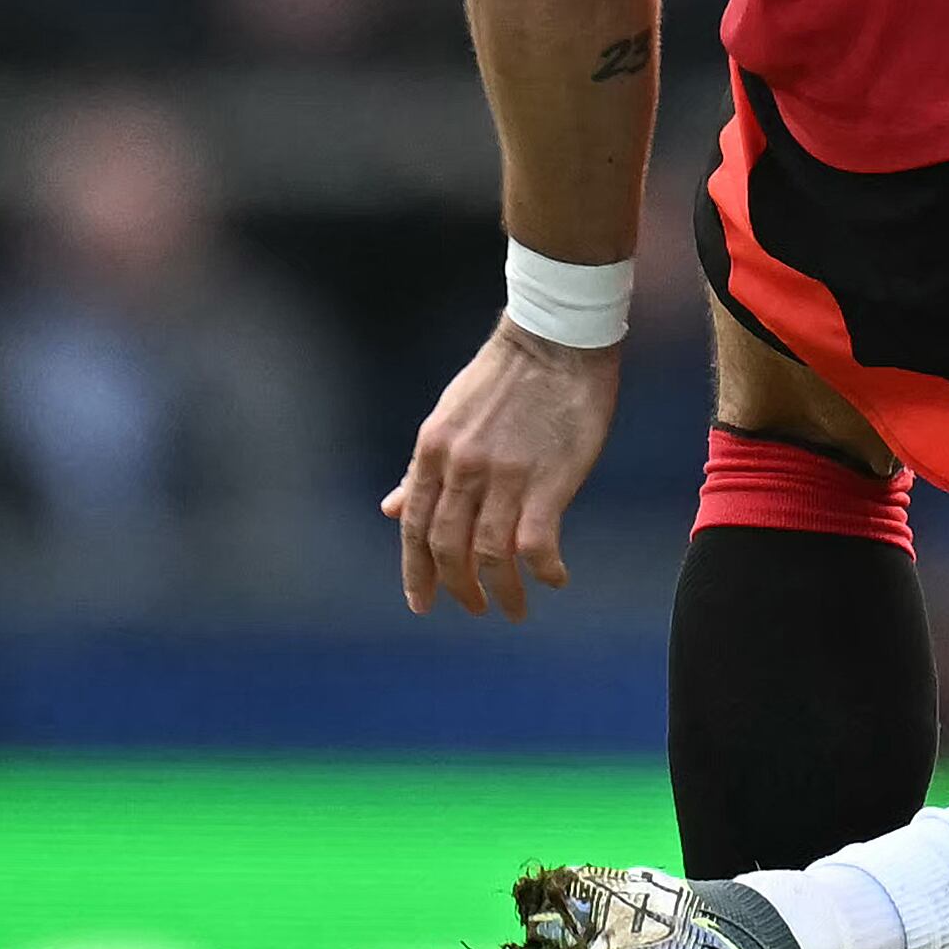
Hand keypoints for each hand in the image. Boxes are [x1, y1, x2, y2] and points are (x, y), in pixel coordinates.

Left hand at [382, 320, 620, 619]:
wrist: (557, 338)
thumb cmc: (506, 376)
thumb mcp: (449, 417)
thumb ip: (423, 468)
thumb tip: (391, 508)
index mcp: (432, 450)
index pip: (413, 524)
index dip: (415, 570)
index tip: (421, 602)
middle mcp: (461, 467)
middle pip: (447, 548)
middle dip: (457, 588)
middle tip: (474, 609)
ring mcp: (504, 475)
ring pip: (490, 555)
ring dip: (501, 592)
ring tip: (512, 610)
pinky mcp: (547, 479)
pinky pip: (535, 544)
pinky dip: (542, 570)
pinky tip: (554, 579)